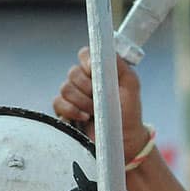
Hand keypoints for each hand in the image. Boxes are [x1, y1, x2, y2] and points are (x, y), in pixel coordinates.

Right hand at [53, 47, 152, 161]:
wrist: (124, 139)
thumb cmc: (129, 112)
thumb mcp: (131, 85)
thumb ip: (119, 65)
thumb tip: (103, 51)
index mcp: (99, 70)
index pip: (85, 54)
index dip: (87, 61)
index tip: (95, 71)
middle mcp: (84, 80)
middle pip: (73, 72)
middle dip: (87, 86)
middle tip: (100, 98)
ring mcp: (73, 95)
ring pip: (65, 87)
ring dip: (82, 100)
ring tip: (95, 111)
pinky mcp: (65, 111)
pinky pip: (58, 103)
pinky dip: (71, 109)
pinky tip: (84, 116)